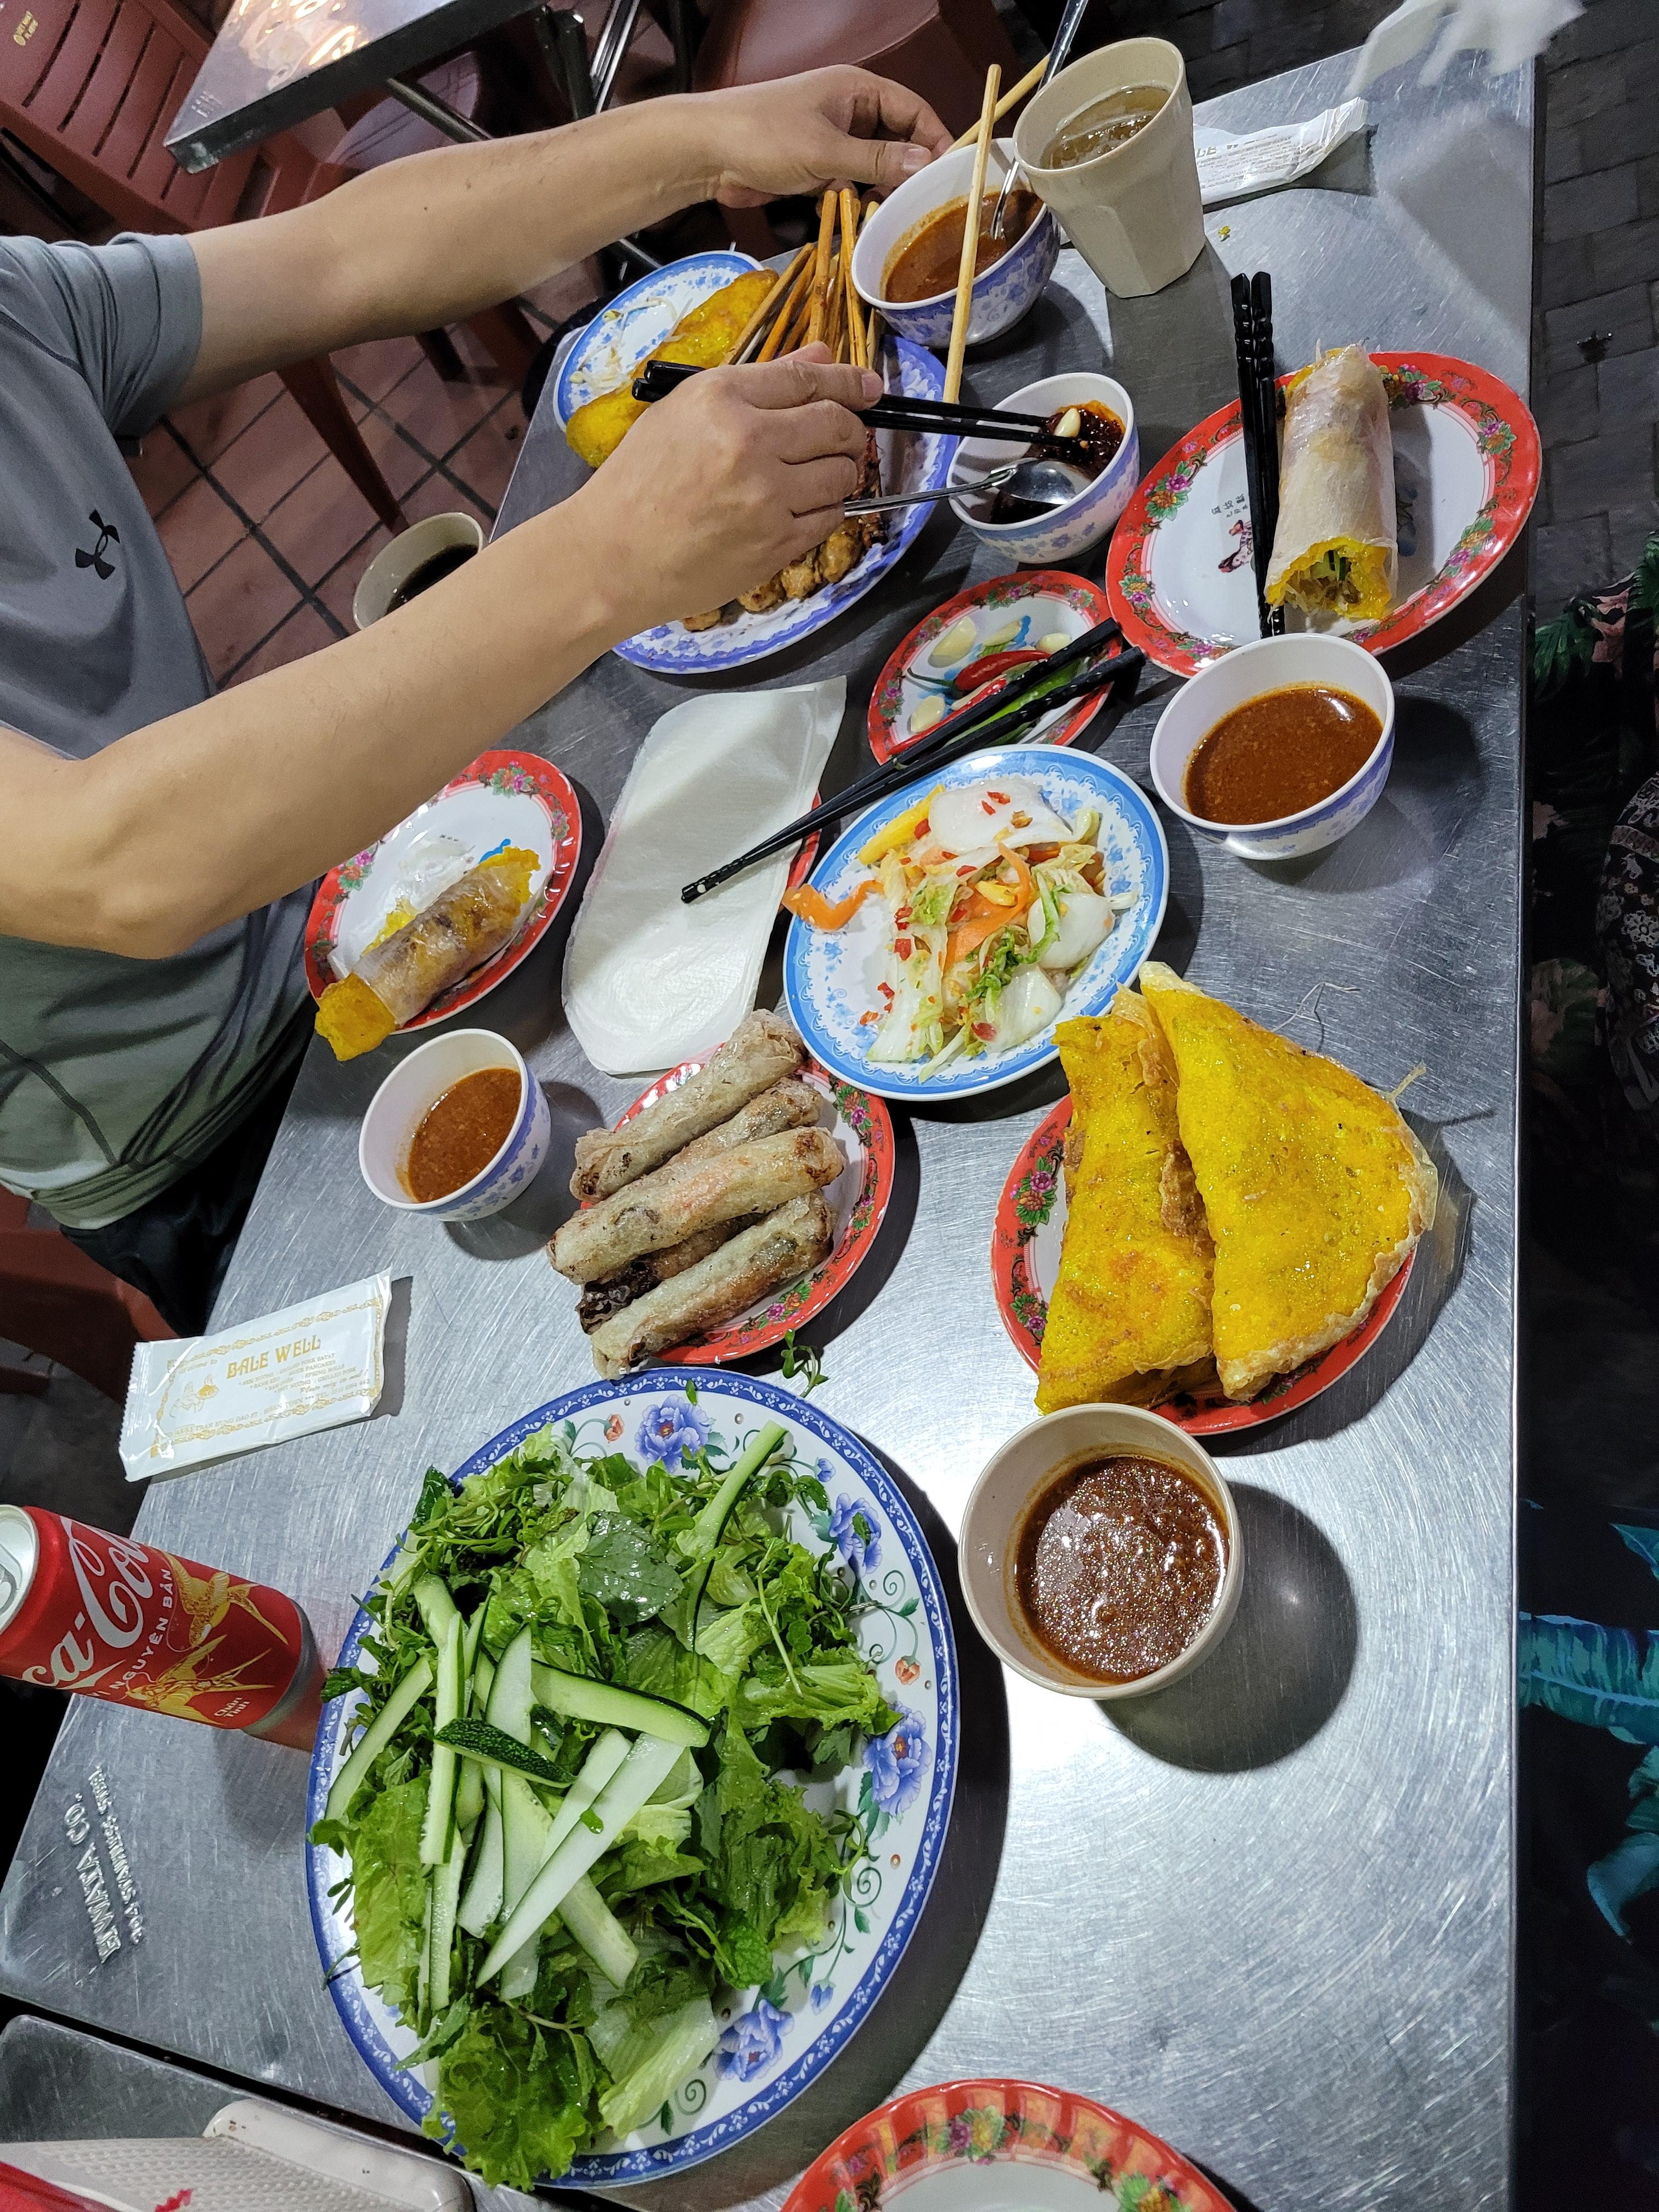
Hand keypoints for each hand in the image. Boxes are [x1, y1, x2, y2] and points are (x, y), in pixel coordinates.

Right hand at [573, 346, 883, 629]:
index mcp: (722, 398)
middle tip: (847, 435)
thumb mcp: (683, 412)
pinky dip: (826, 510)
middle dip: (851, 428)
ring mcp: (767, 498)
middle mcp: (750, 442)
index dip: (848, 381)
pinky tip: (802, 507)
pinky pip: (828, 519)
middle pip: (836, 424)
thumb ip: (758, 383)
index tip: (869, 387)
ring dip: (842, 472)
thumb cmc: (639, 481)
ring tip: (820, 474)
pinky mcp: (775, 544)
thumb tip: (821, 359)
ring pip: (841, 474)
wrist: (612, 556)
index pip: (807, 379)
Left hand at [689, 67, 951, 206]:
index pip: (912, 110)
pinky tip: (853, 215)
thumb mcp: (826, 150)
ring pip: (874, 166)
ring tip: (890, 214)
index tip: (948, 174)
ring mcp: (832, 138)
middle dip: (908, 170)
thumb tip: (924, 165)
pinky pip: (850, 182)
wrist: (707, 151)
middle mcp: (848, 110)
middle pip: (897, 139)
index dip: (934, 139)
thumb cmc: (763, 135)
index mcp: (856, 90)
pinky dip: (855, 198)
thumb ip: (877, 161)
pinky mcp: (815, 165)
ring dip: (881, 190)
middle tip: (922, 204)